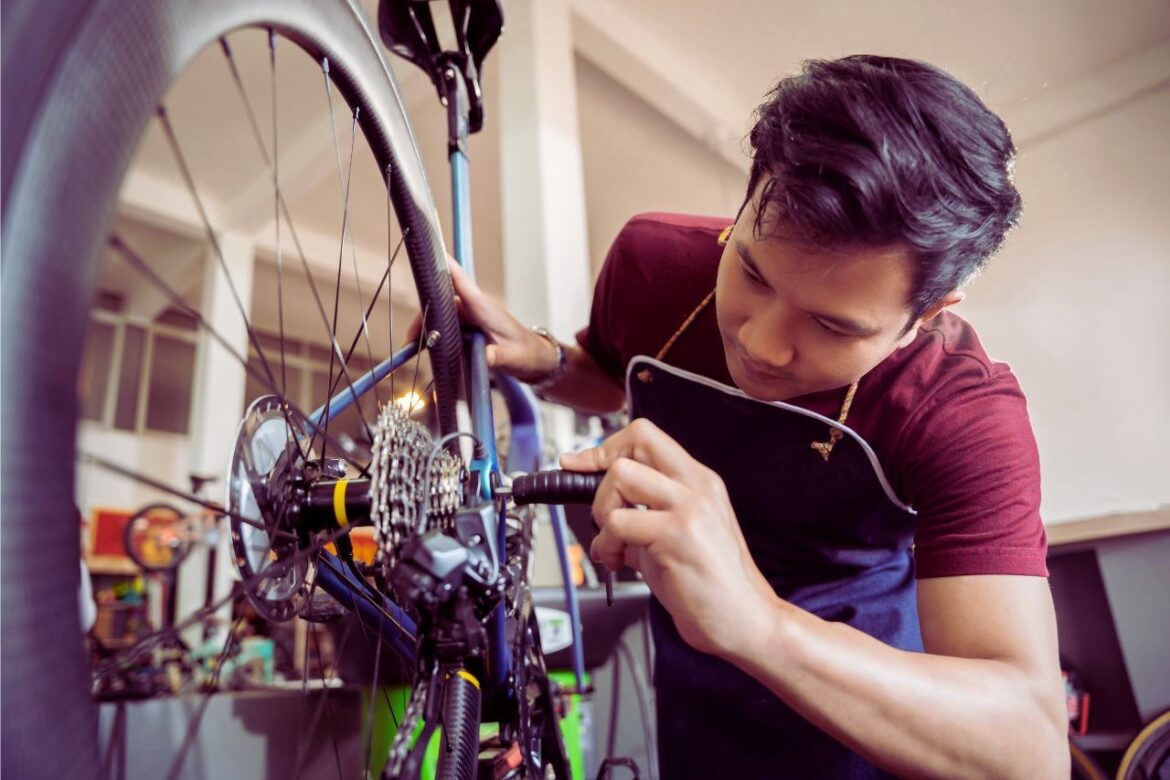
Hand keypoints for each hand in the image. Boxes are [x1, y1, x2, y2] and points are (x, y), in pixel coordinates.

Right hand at [403, 256, 558, 381]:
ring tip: (411, 345)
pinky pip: (445, 326)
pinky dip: (432, 334)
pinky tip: (421, 347)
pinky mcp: (468, 327)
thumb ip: (498, 356)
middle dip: (424, 316)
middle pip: (442, 302)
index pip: (461, 281)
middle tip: (410, 339)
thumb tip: (485, 358)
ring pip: (440, 314)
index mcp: (484, 308)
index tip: (431, 252)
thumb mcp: (513, 357)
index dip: (446, 266)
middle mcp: (474, 308)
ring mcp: (470, 317)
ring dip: (425, 326)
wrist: (534, 358)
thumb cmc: (526, 353)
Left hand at [559, 418, 777, 657]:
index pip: (646, 435)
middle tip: (601, 511)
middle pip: (636, 439)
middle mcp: (697, 486)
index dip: (606, 447)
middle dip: (601, 472)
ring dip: (602, 511)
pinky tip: (617, 563)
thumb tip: (602, 508)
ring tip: (612, 544)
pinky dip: (605, 544)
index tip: (579, 463)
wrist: (744, 621)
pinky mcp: (677, 534)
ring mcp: (690, 507)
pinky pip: (618, 522)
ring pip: (621, 475)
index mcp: (699, 481)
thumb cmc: (711, 585)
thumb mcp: (677, 534)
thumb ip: (644, 513)